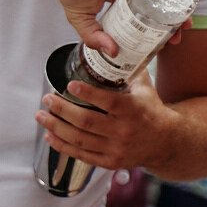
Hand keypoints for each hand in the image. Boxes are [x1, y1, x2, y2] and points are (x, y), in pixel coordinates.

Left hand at [35, 66, 165, 172]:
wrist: (166, 142)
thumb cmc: (150, 109)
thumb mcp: (145, 87)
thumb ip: (128, 68)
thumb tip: (113, 44)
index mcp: (133, 110)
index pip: (108, 102)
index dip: (87, 93)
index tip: (69, 85)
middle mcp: (124, 131)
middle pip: (87, 121)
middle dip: (62, 109)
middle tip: (47, 99)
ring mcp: (117, 149)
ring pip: (80, 139)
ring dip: (56, 127)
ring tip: (41, 116)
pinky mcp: (110, 162)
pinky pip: (82, 155)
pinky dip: (63, 146)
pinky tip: (49, 136)